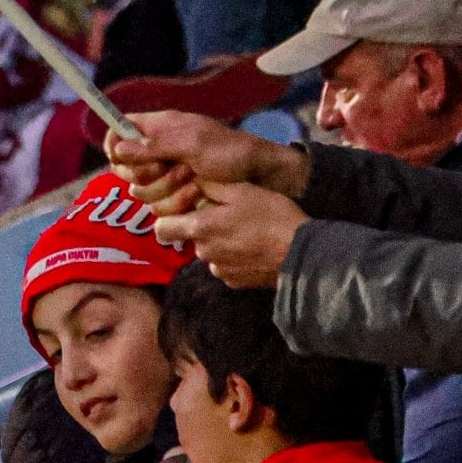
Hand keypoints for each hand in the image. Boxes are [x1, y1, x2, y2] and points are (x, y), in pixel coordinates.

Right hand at [105, 108, 301, 215]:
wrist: (262, 177)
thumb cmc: (231, 152)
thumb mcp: (193, 144)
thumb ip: (153, 146)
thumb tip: (118, 148)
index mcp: (160, 128)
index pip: (119, 131)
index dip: (114, 144)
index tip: (120, 158)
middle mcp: (159, 151)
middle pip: (126, 169)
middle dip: (147, 174)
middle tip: (173, 168)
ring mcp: (167, 177)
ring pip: (142, 192)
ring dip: (167, 190)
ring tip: (193, 182)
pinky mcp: (177, 199)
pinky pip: (160, 209)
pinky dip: (178, 204)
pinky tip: (197, 196)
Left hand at [151, 181, 307, 288]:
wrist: (300, 255)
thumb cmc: (270, 216)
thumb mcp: (243, 191)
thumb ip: (212, 185)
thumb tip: (192, 179)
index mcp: (200, 228)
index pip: (161, 229)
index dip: (167, 220)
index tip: (181, 212)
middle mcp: (203, 253)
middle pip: (191, 238)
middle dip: (203, 228)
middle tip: (229, 217)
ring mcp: (219, 270)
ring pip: (210, 252)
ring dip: (220, 243)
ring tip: (246, 233)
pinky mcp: (234, 283)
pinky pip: (225, 267)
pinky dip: (234, 258)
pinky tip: (253, 250)